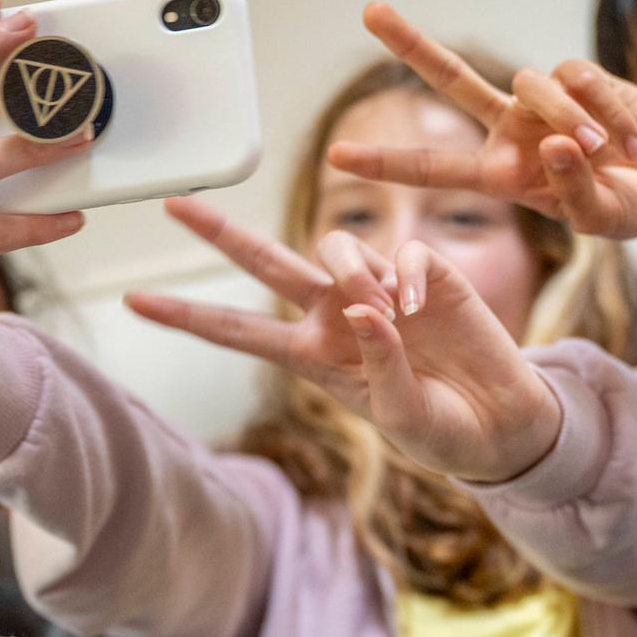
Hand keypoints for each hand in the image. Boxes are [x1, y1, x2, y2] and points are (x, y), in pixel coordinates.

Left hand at [125, 196, 562, 482]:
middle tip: (173, 205)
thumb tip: (360, 309)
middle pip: (267, 263)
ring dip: (349, 271)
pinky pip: (398, 253)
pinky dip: (400, 275)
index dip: (188, 317)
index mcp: (314, 356)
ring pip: (334, 246)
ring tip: (381, 311)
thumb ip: (377, 365)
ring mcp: (377, 290)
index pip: (238, 332)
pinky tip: (414, 307)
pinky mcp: (424, 274)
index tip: (134, 303)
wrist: (501, 426)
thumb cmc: (442, 432)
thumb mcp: (401, 417)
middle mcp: (335, 315)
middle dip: (221, 234)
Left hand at [323, 3, 636, 238]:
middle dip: (412, 45)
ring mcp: (543, 101)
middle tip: (369, 10)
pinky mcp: (580, 76)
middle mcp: (512, 131)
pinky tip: (632, 142)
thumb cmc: (629, 206)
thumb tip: (555, 143)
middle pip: (452, 81)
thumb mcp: (602, 220)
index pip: (433, 170)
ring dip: (574, 119)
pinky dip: (610, 110)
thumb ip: (575, 191)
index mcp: (501, 175)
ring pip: (533, 84)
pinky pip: (582, 79)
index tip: (335, 158)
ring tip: (610, 154)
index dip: (386, 164)